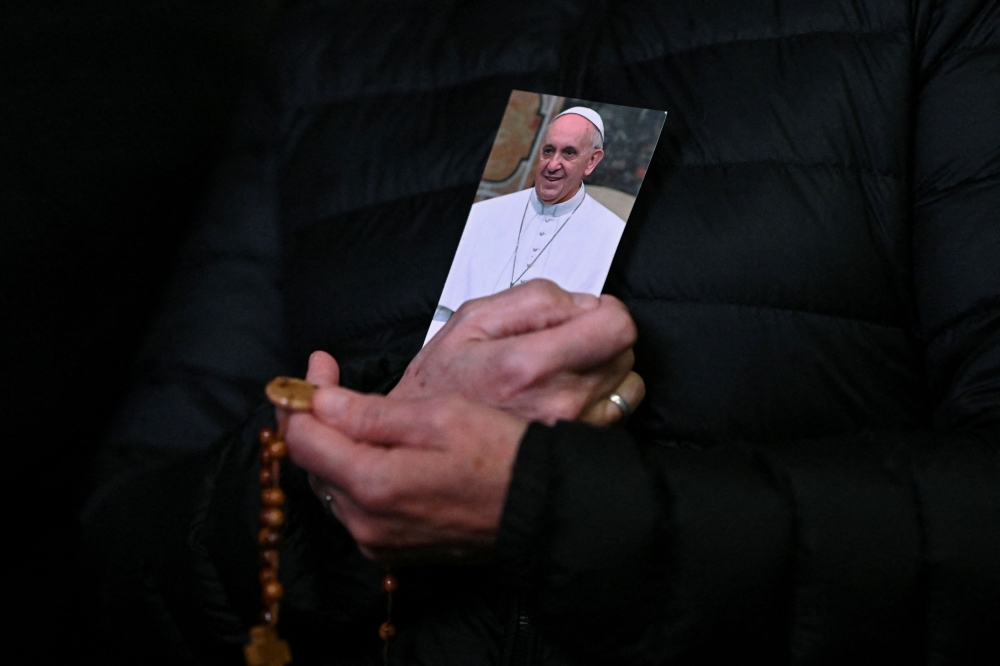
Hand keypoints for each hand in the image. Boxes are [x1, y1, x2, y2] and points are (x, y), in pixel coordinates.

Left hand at [286, 386, 526, 561]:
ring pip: (332, 483)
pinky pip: (354, 505)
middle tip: (329, 378)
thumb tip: (320, 402)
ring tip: (350, 408)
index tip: (318, 364)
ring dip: (333, 444)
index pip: (303, 439)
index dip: (303, 398)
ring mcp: (376, 540)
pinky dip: (353, 471)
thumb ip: (371, 413)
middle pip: (313, 463)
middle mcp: (364, 522)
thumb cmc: (499, 455)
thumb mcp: (439, 417)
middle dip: (315, 418)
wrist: (538, 508)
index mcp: (373, 485)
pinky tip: (373, 446)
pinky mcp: (390, 548)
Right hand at [392, 279, 641, 424]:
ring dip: (604, 368)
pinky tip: (567, 395)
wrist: (429, 450)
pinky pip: (617, 411)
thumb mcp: (471, 321)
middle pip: (624, 351)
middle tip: (563, 343)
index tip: (585, 315)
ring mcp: (572, 428)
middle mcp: (559, 400)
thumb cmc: (443, 386)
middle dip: (599, 337)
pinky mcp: (576, 445)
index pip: (616, 326)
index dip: (605, 311)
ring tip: (566, 370)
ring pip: (626, 381)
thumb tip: (583, 302)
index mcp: (529, 363)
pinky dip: (601, 397)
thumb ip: (534, 299)